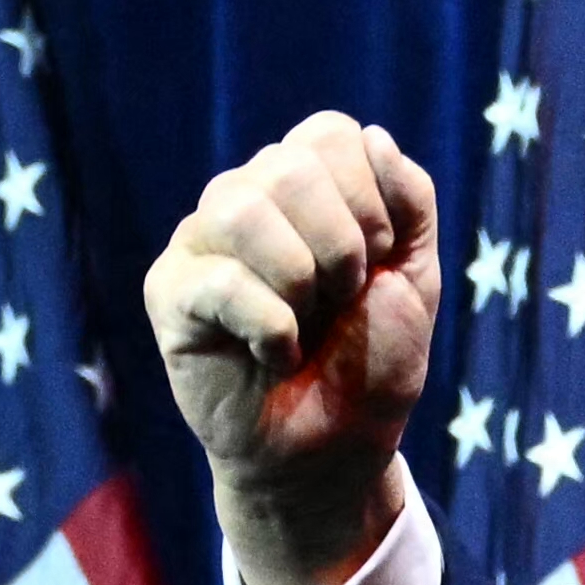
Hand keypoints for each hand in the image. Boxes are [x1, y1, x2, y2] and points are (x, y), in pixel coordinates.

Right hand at [143, 113, 439, 584]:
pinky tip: (277, 357)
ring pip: (242, 209)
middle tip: (342, 301)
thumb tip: (374, 137)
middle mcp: (245, 197)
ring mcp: (201, 241)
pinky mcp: (169, 294)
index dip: (372, 202)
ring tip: (307, 325)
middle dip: (342, 246)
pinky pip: (219, 280)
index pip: (329, 134)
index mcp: (302, 182)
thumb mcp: (416, 275)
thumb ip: (411, 200)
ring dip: (301, 280)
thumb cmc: (369, 362)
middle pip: (289, 167)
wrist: (336, 450)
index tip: (377, 266)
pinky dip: (272, 328)